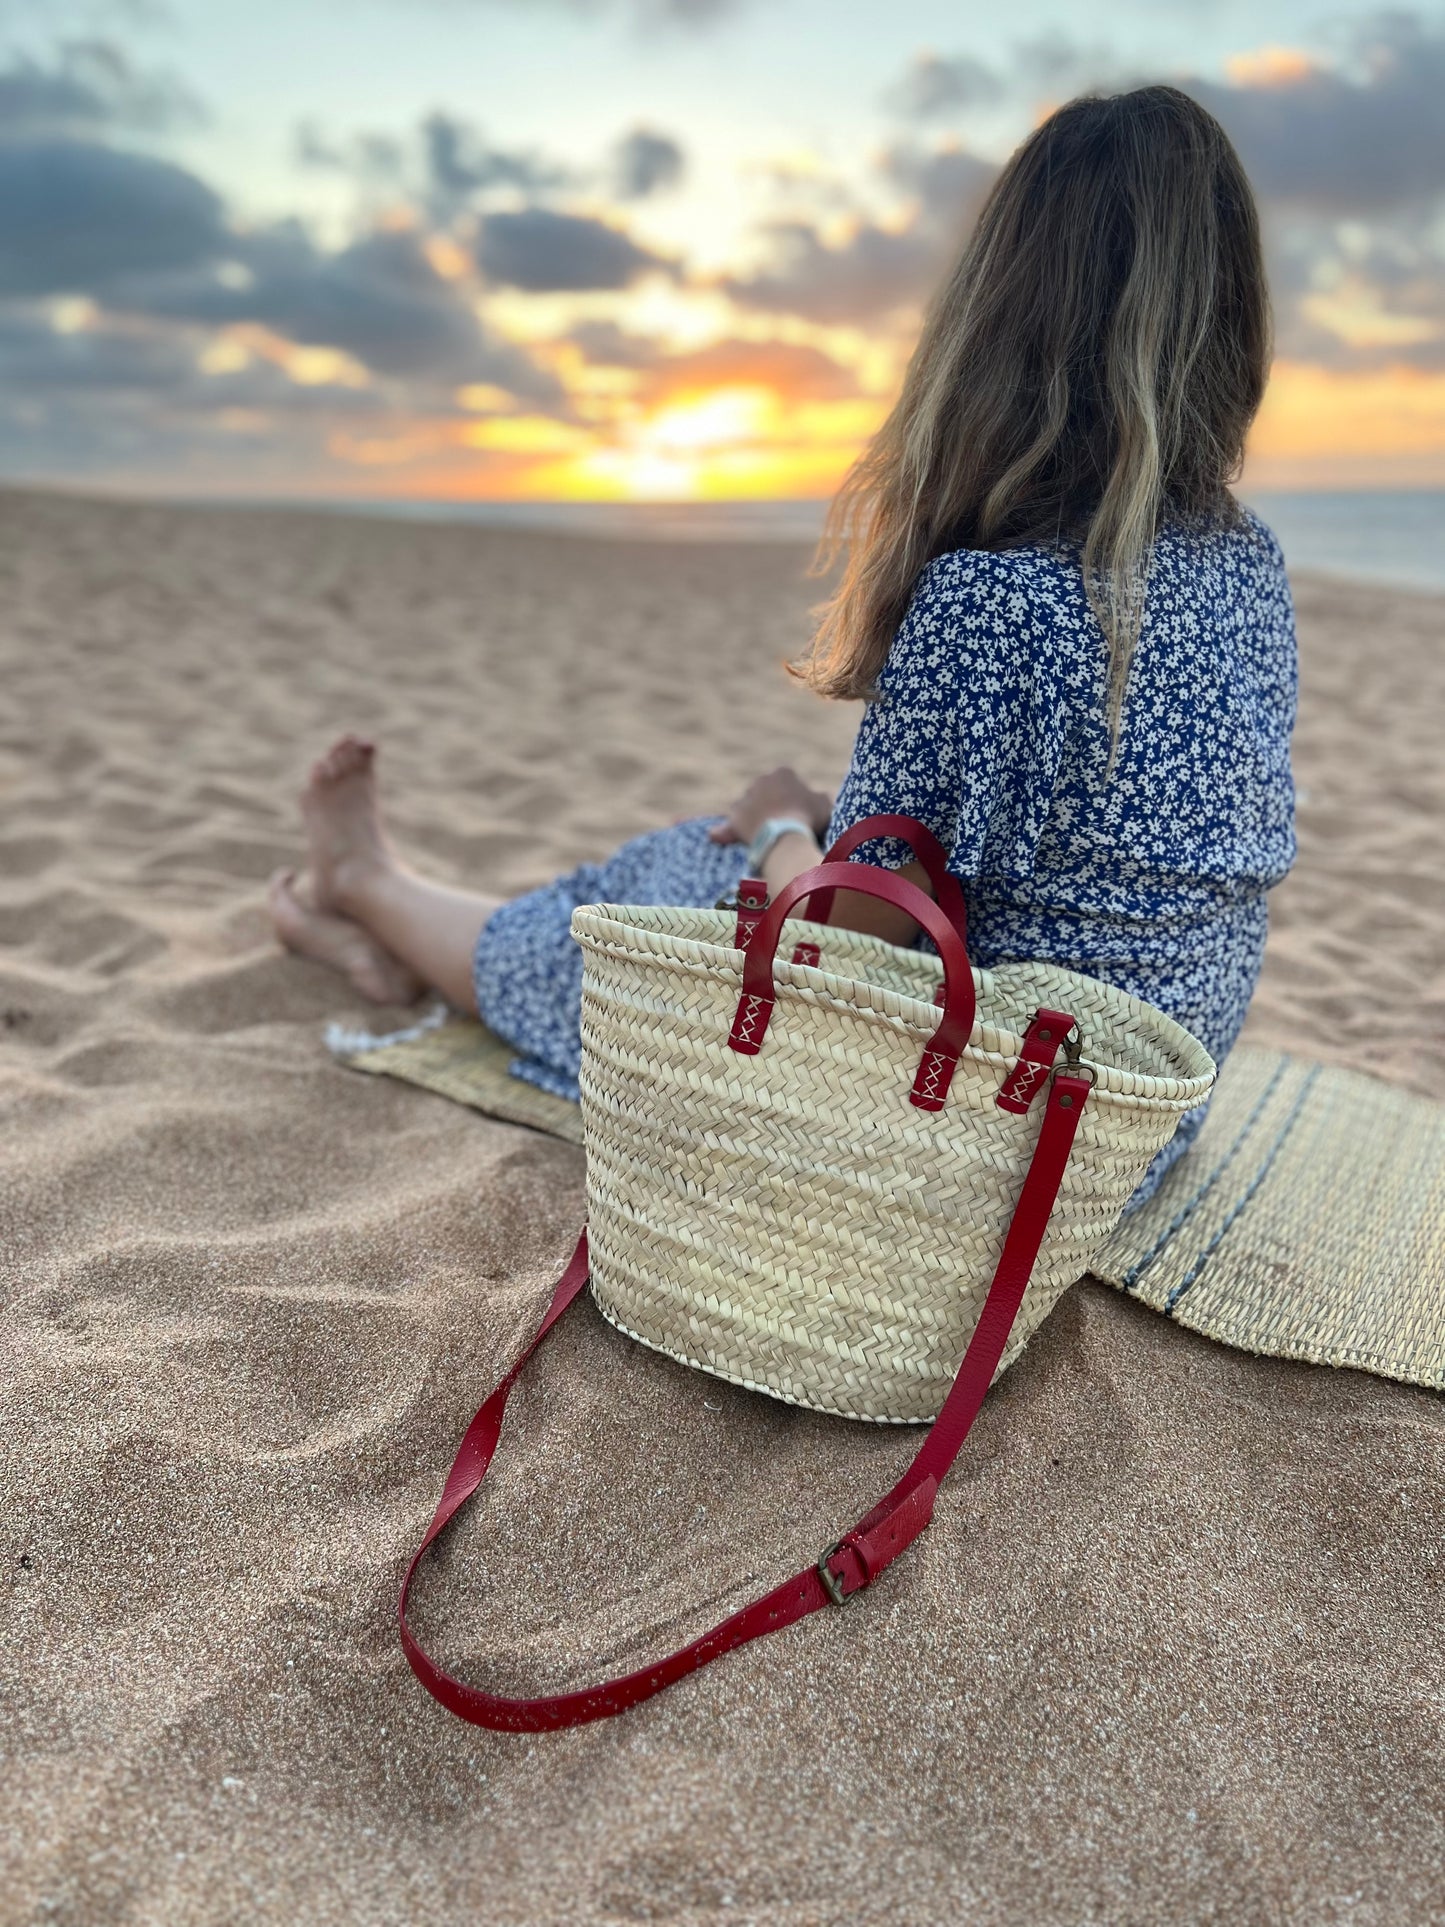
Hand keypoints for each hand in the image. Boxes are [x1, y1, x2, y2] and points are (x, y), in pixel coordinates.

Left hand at [706, 765, 834, 845]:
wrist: (784, 836)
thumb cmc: (808, 818)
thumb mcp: (824, 805)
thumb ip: (819, 798)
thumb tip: (816, 799)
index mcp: (783, 773)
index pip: (788, 782)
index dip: (795, 798)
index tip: (801, 813)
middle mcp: (760, 781)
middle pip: (765, 794)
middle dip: (771, 806)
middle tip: (782, 825)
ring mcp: (745, 798)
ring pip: (748, 808)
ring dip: (753, 818)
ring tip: (763, 835)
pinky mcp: (734, 817)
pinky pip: (728, 825)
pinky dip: (724, 831)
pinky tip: (717, 836)